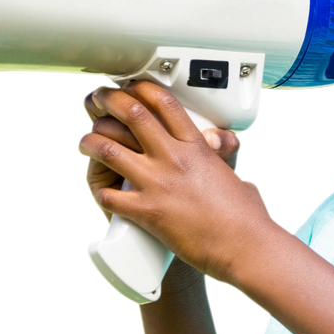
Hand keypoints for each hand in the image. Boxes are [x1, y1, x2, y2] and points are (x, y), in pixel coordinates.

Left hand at [76, 79, 276, 284]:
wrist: (245, 246)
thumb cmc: (246, 216)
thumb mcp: (235, 172)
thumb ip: (222, 153)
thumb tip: (221, 142)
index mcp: (197, 146)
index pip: (164, 103)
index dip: (141, 89)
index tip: (130, 87)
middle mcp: (174, 159)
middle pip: (132, 115)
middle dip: (108, 101)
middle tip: (98, 101)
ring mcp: (158, 184)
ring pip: (110, 150)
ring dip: (92, 141)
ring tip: (86, 140)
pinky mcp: (148, 212)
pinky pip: (111, 196)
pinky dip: (101, 191)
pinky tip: (100, 189)